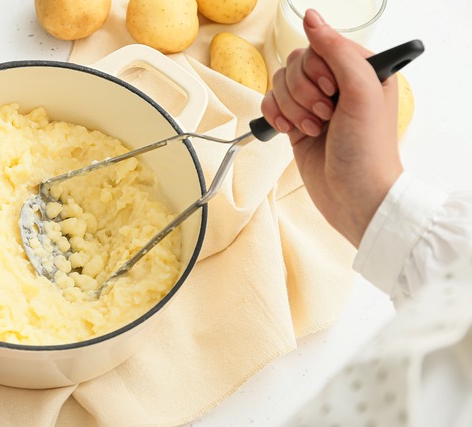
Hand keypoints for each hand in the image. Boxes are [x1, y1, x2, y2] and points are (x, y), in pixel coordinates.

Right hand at [261, 9, 402, 246]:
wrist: (355, 197)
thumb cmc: (368, 150)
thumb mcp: (362, 92)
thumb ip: (336, 51)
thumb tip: (311, 17)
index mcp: (360, 69)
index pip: (320, 46)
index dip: (317, 69)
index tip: (332, 93)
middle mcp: (336, 84)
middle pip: (295, 64)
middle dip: (303, 93)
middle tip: (324, 116)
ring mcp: (314, 104)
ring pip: (280, 84)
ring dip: (291, 108)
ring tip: (313, 130)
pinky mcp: (296, 123)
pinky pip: (269, 103)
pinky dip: (274, 117)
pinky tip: (289, 132)